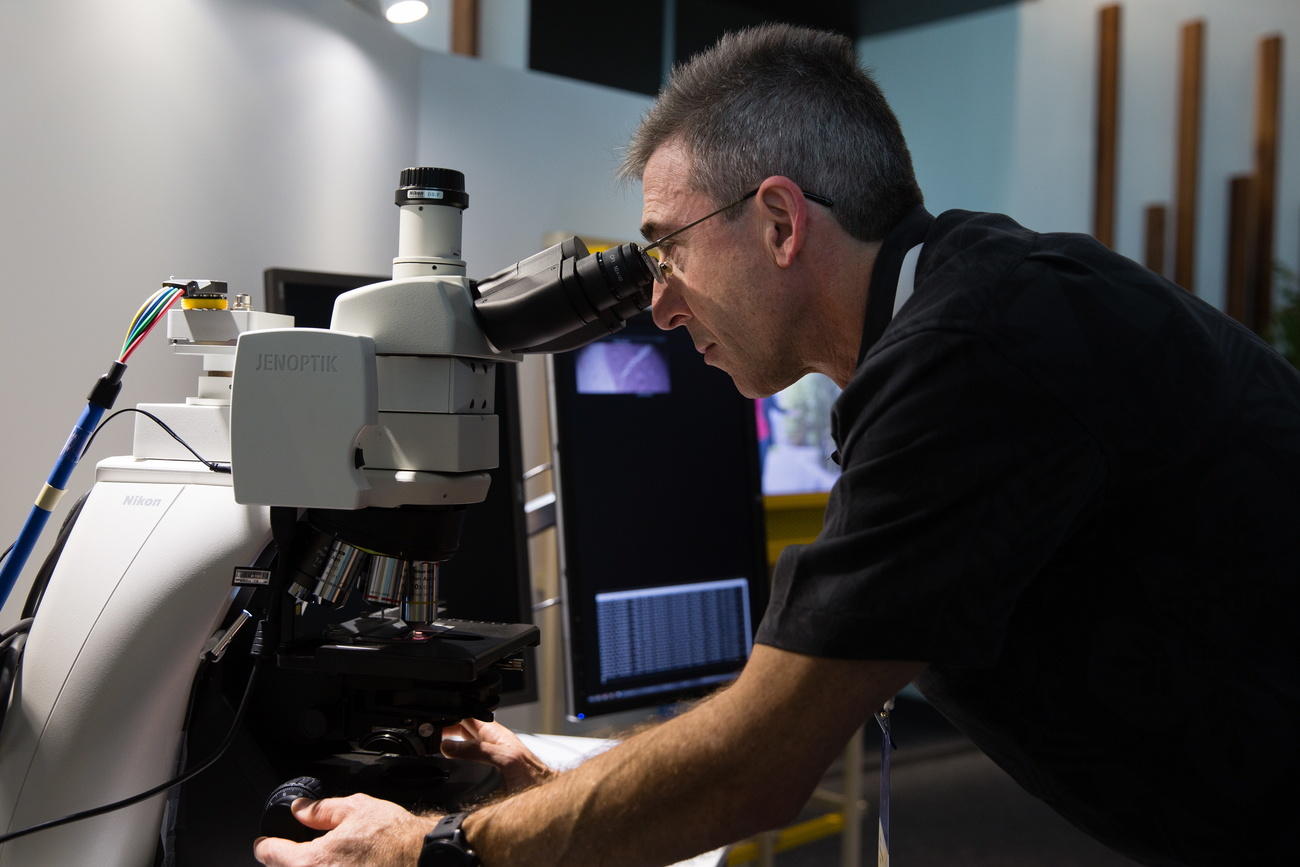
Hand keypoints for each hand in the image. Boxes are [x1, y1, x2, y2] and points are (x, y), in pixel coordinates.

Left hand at [253, 793, 435, 865]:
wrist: (422, 858)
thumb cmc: (394, 837)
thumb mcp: (357, 809)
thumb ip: (322, 810)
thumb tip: (300, 809)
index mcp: (311, 861)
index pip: (270, 855)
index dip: (268, 845)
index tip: (268, 844)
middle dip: (290, 860)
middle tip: (305, 850)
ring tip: (330, 859)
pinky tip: (345, 864)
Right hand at [441, 718, 554, 792]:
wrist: (544, 796)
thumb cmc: (533, 778)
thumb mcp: (505, 758)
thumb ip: (478, 750)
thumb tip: (450, 746)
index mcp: (496, 734)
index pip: (468, 717)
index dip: (452, 716)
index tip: (434, 723)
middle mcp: (492, 743)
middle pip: (464, 730)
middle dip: (447, 730)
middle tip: (429, 737)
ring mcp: (490, 757)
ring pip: (465, 745)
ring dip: (450, 745)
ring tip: (434, 748)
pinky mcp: (489, 772)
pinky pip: (469, 761)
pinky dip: (456, 761)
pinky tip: (449, 765)